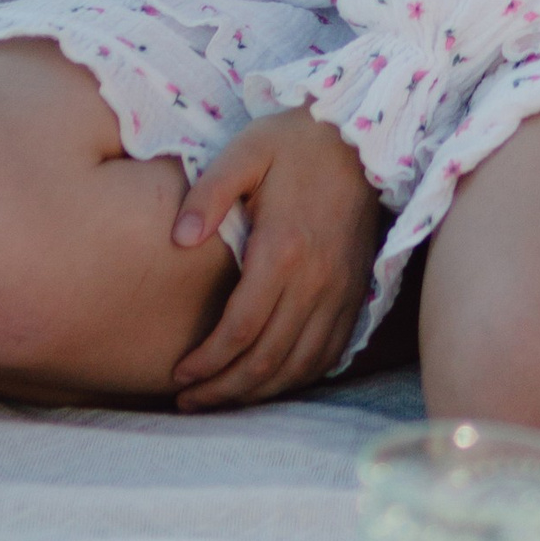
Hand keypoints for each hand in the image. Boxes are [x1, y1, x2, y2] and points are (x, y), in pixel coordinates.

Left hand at [168, 106, 383, 411]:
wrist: (361, 137)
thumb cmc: (293, 142)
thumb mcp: (244, 152)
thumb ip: (208, 194)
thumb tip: (179, 239)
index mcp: (283, 250)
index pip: (241, 328)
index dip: (208, 361)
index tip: (178, 375)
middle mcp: (317, 280)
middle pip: (267, 358)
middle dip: (225, 389)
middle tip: (189, 403)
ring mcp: (342, 291)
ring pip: (300, 365)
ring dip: (259, 392)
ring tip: (222, 401)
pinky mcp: (356, 293)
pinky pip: (328, 353)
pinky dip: (298, 378)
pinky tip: (270, 383)